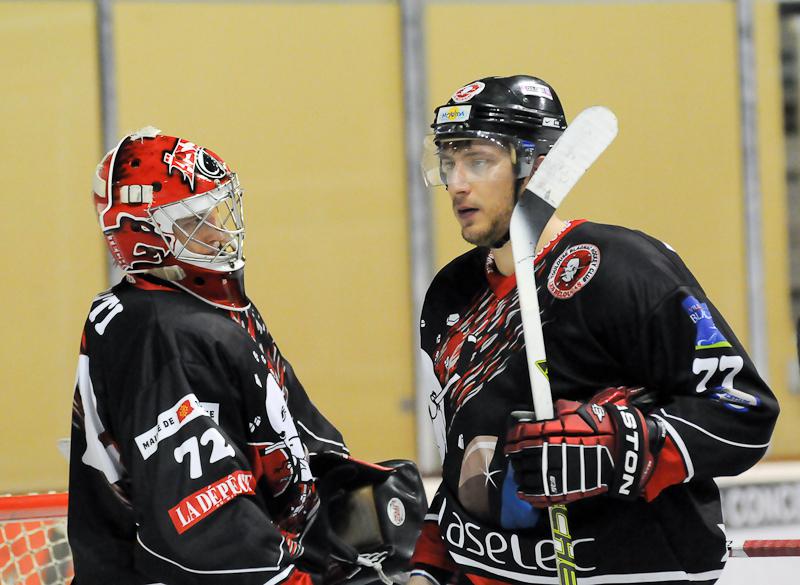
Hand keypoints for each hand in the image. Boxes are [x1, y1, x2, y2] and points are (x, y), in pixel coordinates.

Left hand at [504, 387, 657, 506]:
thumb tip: (548, 410)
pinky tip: (523, 492)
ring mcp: (557, 472)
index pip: (523, 434)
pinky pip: (541, 495)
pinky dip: (529, 495)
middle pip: (522, 455)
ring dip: (520, 474)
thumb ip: (561, 410)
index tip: (511, 439)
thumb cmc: (603, 429)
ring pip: (528, 476)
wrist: (622, 452)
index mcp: (552, 431)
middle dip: (516, 456)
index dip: (513, 437)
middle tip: (515, 456)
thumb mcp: (580, 411)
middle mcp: (550, 452)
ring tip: (520, 472)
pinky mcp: (565, 490)